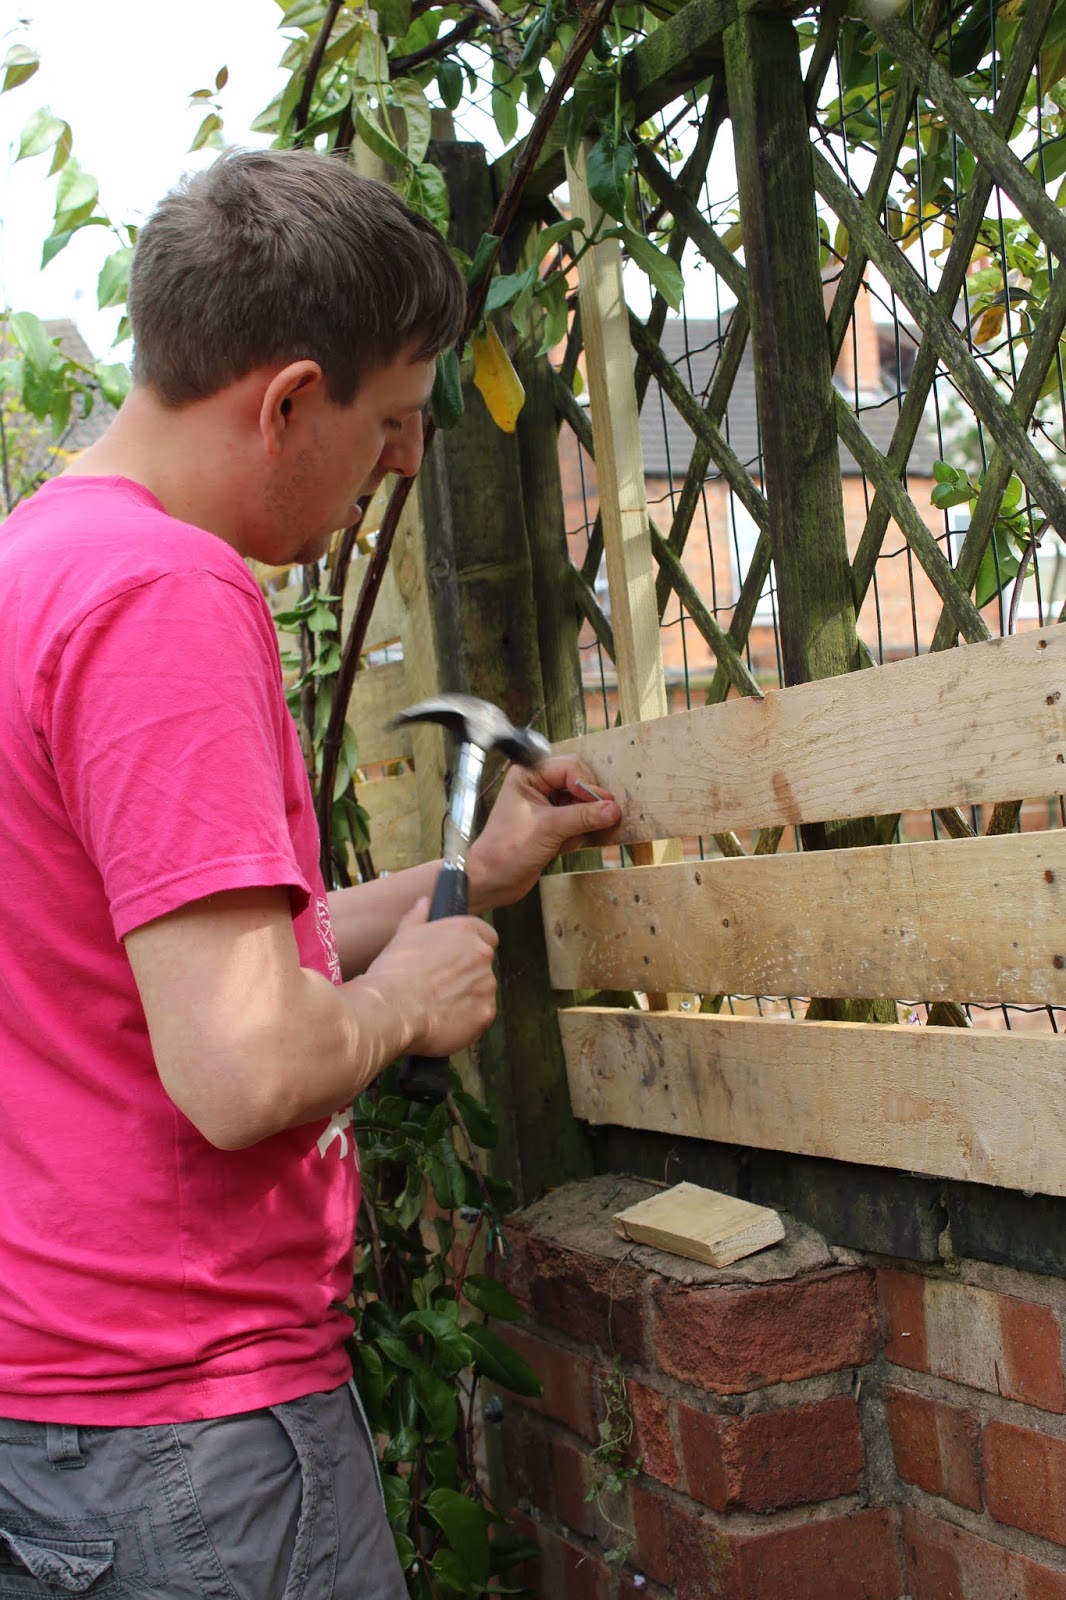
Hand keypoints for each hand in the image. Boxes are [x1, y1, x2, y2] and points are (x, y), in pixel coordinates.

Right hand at [363, 898, 499, 1058]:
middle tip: (440, 985)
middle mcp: (482, 954)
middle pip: (483, 965)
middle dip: (467, 974)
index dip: (472, 947)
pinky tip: (444, 1020)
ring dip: (467, 996)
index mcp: (465, 931)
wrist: (392, 1010)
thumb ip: (419, 917)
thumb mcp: (403, 936)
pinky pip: (480, 1015)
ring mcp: (487, 985)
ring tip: (438, 1005)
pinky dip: (467, 1019)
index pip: (487, 935)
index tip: (457, 958)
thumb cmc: (393, 971)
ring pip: (482, 990)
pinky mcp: (486, 1013)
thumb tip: (424, 903)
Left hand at [467, 755, 620, 910]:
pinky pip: (578, 821)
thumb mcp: (549, 829)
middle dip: (586, 805)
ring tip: (567, 839)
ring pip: (582, 804)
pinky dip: (577, 834)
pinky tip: (563, 847)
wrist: (493, 880)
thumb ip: (583, 817)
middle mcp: (538, 785)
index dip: (588, 786)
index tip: (603, 806)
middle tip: (597, 820)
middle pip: (579, 783)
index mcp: (529, 775)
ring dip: (582, 823)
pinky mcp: (552, 824)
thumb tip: (612, 809)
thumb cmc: (506, 851)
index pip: (571, 768)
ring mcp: (546, 805)